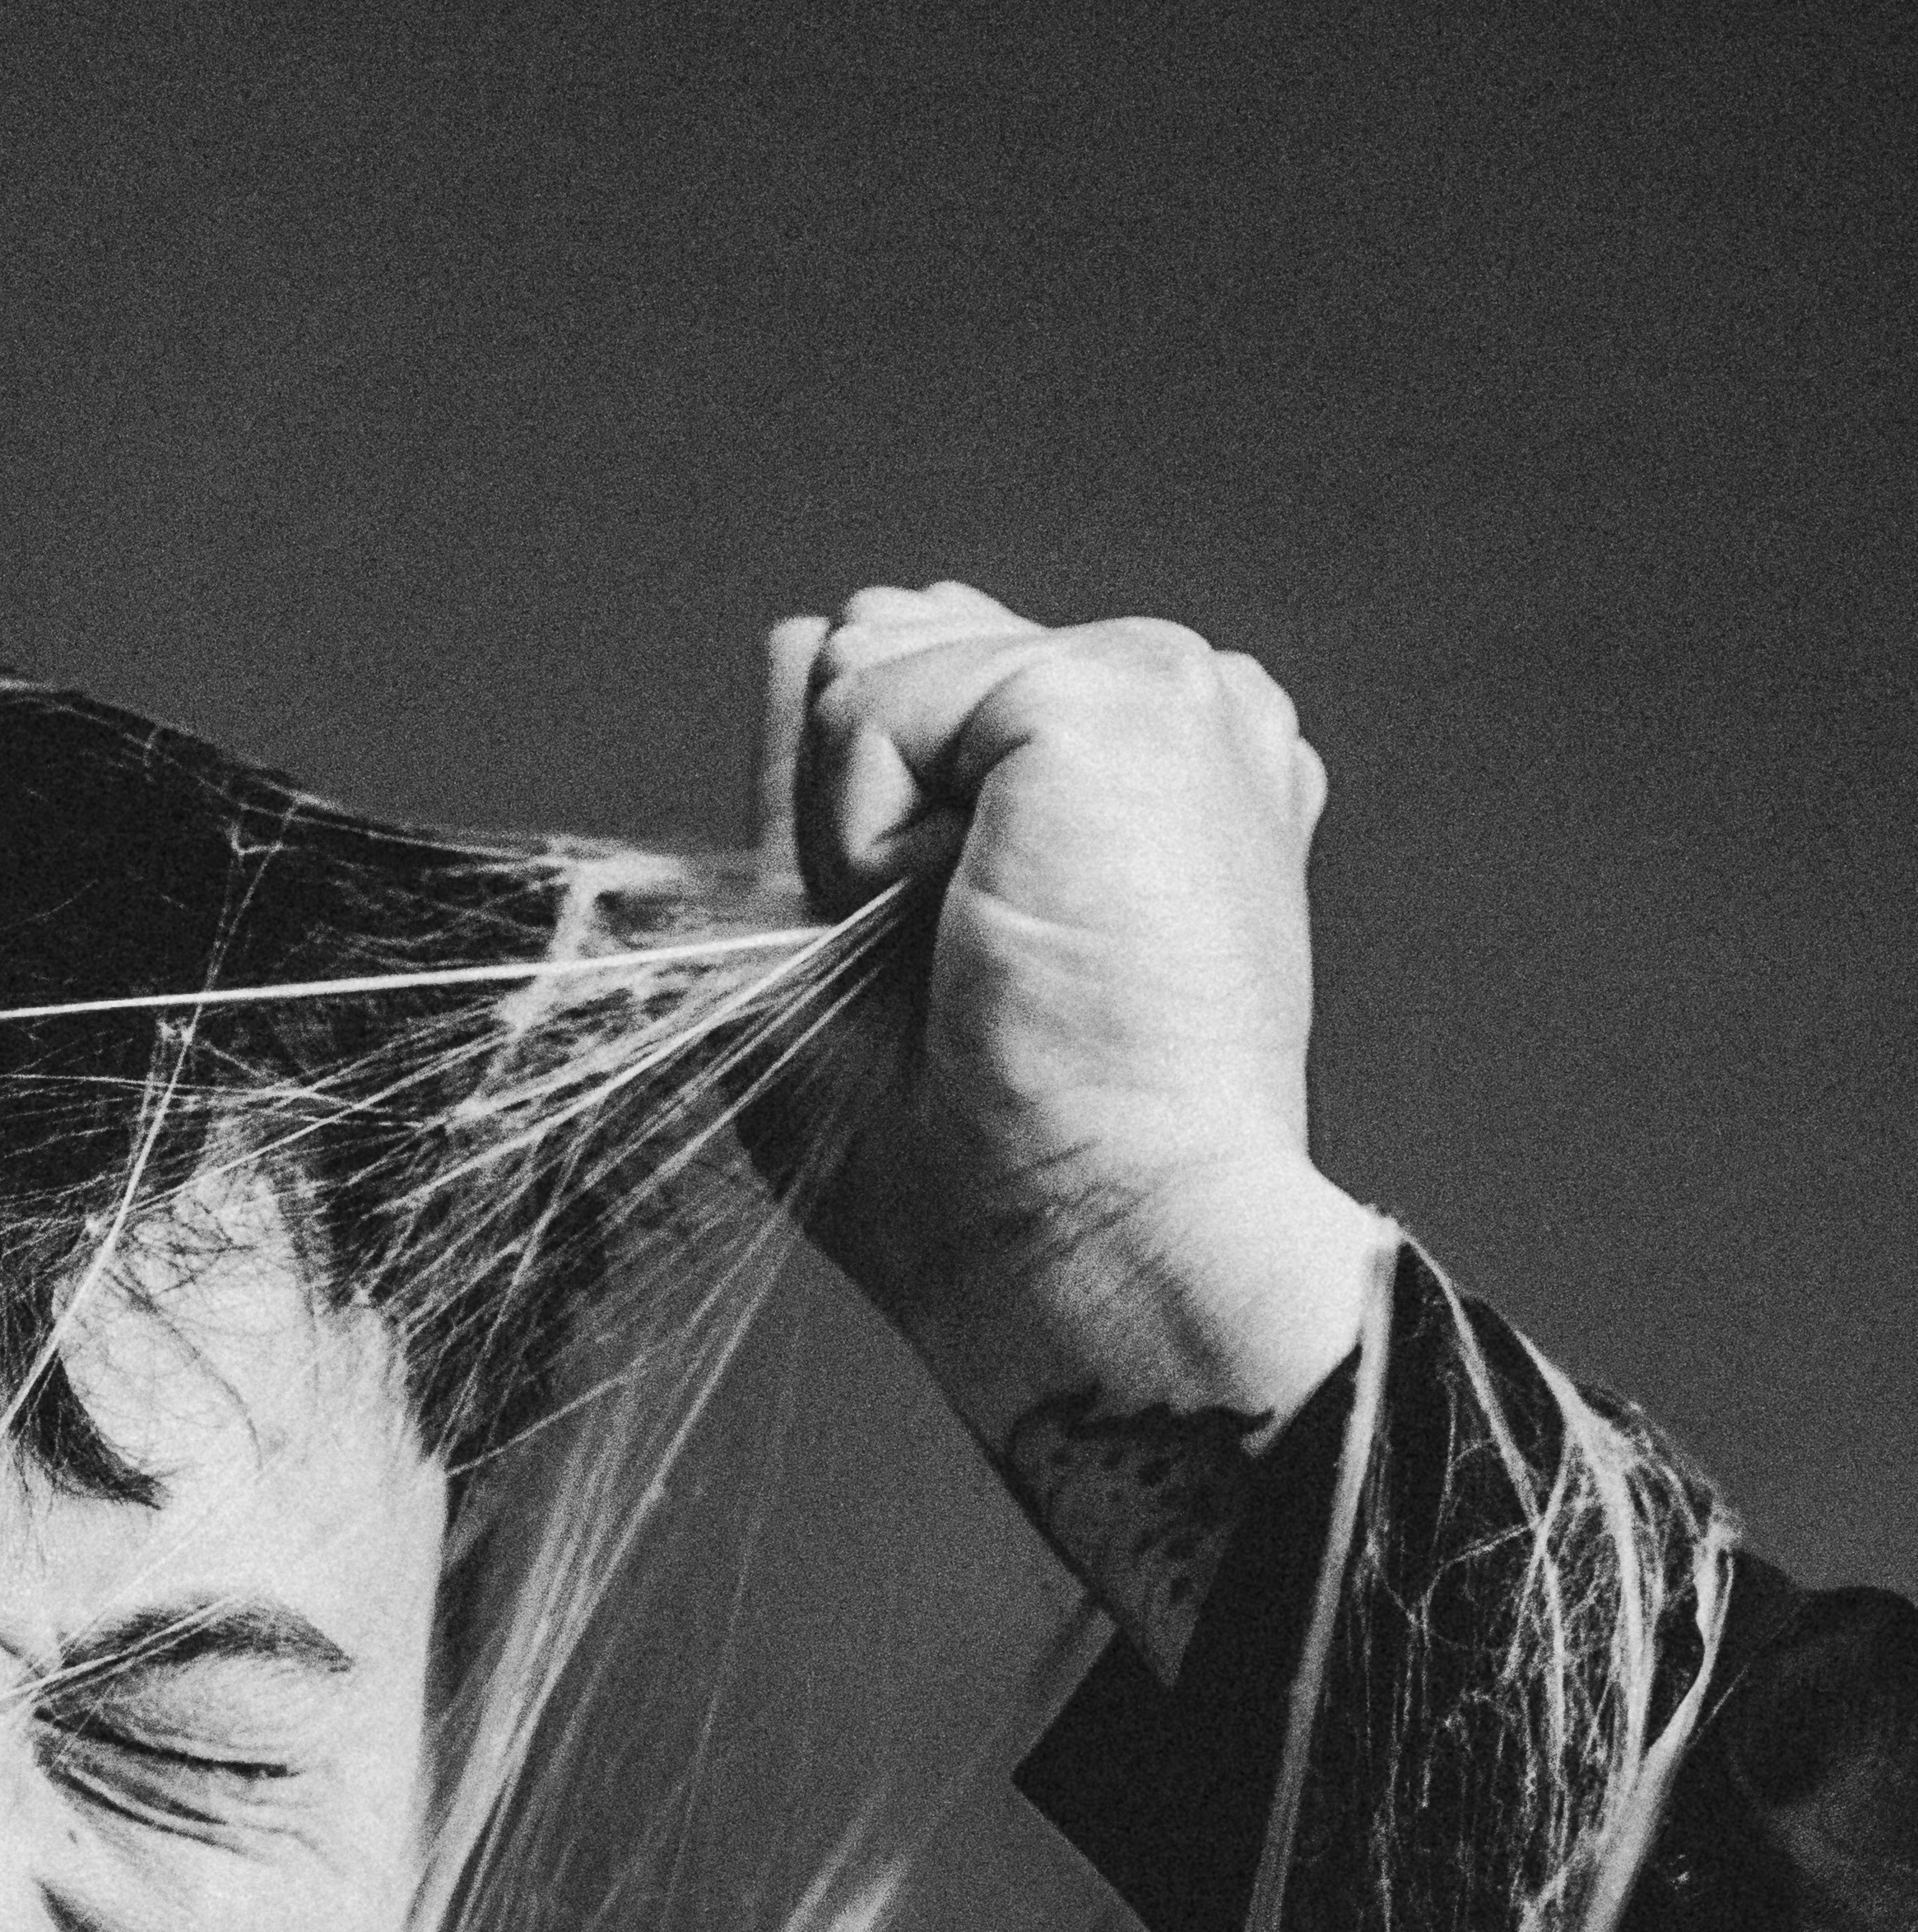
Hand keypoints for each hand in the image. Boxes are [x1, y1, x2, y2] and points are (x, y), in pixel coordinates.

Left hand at [759, 582, 1387, 1668]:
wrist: (1097, 1246)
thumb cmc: (985, 1168)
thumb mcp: (858, 952)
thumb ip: (835, 785)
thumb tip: (809, 626)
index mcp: (1149, 784)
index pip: (949, 689)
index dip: (873, 812)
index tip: (948, 964)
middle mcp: (1180, 721)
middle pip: (902, 659)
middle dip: (864, 825)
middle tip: (966, 984)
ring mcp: (1171, 691)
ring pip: (879, 674)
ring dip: (861, 846)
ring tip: (983, 968)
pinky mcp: (1121, 693)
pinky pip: (873, 702)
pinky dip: (862, 837)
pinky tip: (967, 928)